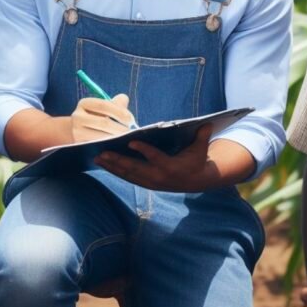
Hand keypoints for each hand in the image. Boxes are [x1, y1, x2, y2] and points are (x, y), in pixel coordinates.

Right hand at [71, 93, 135, 141]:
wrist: (78, 131)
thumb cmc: (97, 117)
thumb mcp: (104, 107)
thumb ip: (116, 103)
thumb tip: (124, 100)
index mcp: (84, 103)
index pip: (104, 105)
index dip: (120, 112)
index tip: (131, 119)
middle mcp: (77, 116)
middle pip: (103, 122)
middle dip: (120, 127)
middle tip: (130, 132)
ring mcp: (76, 132)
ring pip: (101, 136)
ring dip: (116, 138)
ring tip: (125, 138)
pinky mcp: (80, 145)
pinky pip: (98, 146)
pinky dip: (110, 145)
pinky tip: (117, 144)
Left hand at [95, 124, 213, 191]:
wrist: (196, 181)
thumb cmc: (196, 160)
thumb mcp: (201, 149)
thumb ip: (202, 136)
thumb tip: (208, 123)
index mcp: (171, 166)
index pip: (155, 158)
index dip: (143, 151)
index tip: (131, 142)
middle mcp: (158, 176)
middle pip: (135, 168)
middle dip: (117, 161)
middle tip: (102, 153)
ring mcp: (151, 182)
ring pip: (128, 175)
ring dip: (112, 167)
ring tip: (97, 158)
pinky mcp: (146, 184)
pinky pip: (128, 178)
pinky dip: (116, 171)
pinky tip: (105, 165)